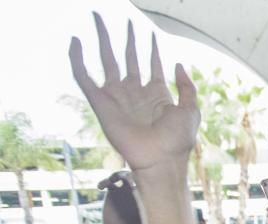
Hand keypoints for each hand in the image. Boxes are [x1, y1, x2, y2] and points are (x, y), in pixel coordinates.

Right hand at [70, 15, 198, 171]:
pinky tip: (75, 42)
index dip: (151, 49)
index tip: (149, 33)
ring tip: (98, 18)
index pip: (152, 64)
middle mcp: (135, 92)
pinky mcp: (101, 103)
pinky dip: (77, 59)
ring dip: (102, 39)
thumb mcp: (190, 110)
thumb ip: (187, 87)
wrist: (160, 160)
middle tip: (125, 20)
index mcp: (156, 94)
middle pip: (128, 58)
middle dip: (126, 38)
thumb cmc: (178, 141)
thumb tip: (178, 64)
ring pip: (106, 60)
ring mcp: (117, 96)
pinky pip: (84, 77)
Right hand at [98, 171, 142, 223]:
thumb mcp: (143, 223)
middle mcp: (136, 189)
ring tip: (110, 181)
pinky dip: (104, 182)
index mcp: (145, 194)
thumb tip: (150, 215)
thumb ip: (146, 215)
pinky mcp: (113, 190)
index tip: (134, 185)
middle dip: (128, 174)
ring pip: (120, 175)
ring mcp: (124, 188)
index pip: (147, 181)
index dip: (141, 180)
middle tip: (123, 178)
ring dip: (115, 175)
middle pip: (134, 174)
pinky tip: (100, 187)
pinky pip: (108, 182)